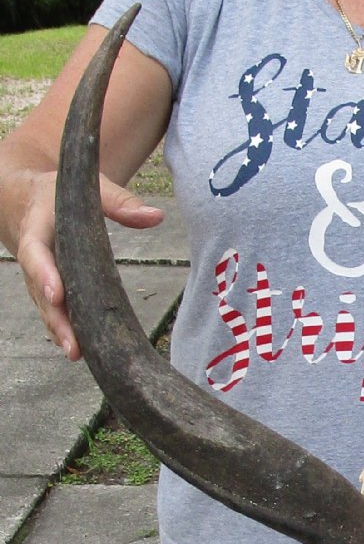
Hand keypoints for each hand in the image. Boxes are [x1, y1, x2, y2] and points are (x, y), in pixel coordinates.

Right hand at [6, 170, 162, 359]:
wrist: (28, 198)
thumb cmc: (62, 194)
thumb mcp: (89, 189)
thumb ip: (120, 202)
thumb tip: (156, 217)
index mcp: (37, 229)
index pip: (36, 254)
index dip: (44, 275)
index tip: (57, 294)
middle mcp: (33, 258)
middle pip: (40, 292)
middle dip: (56, 319)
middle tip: (73, 344)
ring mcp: (39, 277)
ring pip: (46, 307)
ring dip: (61, 331)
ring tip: (77, 354)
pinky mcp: (49, 288)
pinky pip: (54, 310)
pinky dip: (65, 329)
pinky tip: (80, 350)